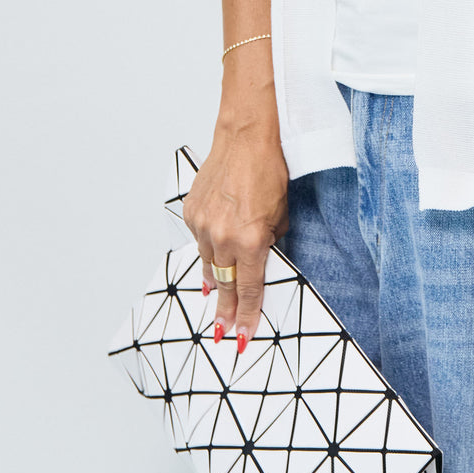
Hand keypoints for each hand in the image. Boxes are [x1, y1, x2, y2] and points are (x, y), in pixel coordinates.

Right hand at [182, 125, 289, 352]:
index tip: (242, 335)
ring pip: (209, 263)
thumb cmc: (269, 170)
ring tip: (216, 296)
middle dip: (225, 310)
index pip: (248, 289)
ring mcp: (202, 225)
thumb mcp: (282, 214)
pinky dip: (208, 247)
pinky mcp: (191, 212)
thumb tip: (263, 257)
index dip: (246, 315)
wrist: (246, 138)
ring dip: (216, 278)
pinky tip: (213, 253)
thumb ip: (271, 241)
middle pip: (224, 285)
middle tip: (223, 331)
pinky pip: (199, 239)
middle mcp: (223, 237)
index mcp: (250, 241)